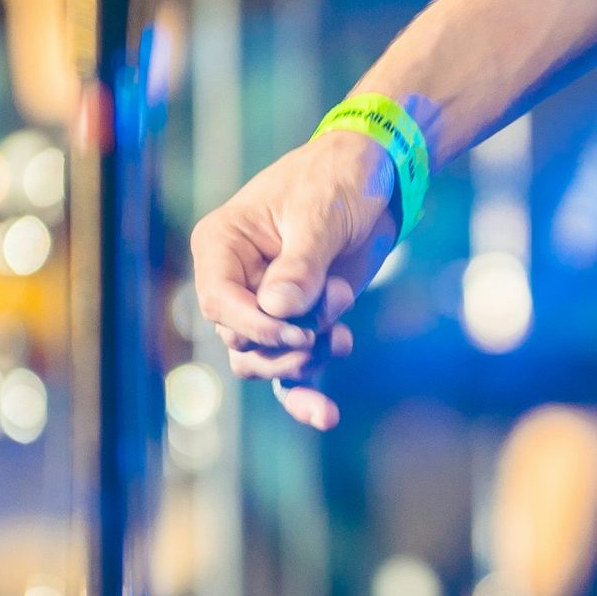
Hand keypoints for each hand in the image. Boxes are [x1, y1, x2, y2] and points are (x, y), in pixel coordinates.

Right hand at [189, 130, 400, 429]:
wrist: (379, 179)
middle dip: (282, 347)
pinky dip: (306, 394)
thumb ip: (300, 263)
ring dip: (301, 365)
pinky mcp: (301, 324)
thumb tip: (278, 311)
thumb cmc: (339, 179)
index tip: (296, 331)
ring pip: (262, 363)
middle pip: (240, 341)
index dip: (253, 325)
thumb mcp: (320, 213)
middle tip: (322, 335)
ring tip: (339, 340)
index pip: (217, 301)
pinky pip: (292, 372)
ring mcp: (267, 307)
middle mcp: (236, 281)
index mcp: (223, 245)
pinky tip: (328, 416)